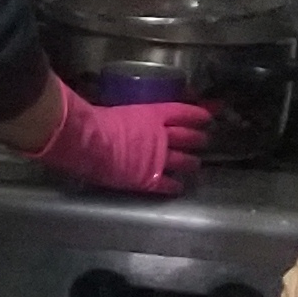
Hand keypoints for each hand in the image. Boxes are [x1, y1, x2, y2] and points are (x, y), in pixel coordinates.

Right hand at [31, 87, 209, 194]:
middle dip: (199, 138)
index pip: (184, 113)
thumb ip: (129, 113)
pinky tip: (179, 187)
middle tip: (204, 139)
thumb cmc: (96, 121)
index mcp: (153, 114)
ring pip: (184, 161)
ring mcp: (158, 158)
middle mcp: (162, 136)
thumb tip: (122, 113)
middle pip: (189, 137)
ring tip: (195, 164)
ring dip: (192, 162)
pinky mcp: (149, 179)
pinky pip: (168, 184)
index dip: (198, 114)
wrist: (89, 141)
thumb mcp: (117, 108)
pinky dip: (175, 186)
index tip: (208, 116)